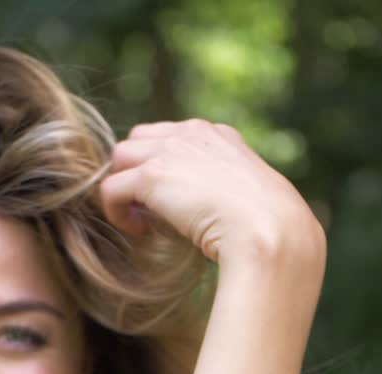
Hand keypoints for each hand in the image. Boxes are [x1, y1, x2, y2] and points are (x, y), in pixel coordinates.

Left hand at [99, 119, 325, 278]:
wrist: (270, 232)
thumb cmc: (269, 228)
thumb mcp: (250, 198)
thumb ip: (224, 192)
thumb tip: (204, 212)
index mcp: (219, 136)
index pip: (172, 136)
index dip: (162, 166)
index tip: (170, 200)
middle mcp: (192, 134)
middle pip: (139, 140)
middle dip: (135, 170)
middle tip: (146, 207)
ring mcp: (171, 151)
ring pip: (120, 158)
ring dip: (123, 188)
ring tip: (138, 219)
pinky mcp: (152, 175)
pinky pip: (111, 189)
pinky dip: (115, 212)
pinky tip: (137, 232)